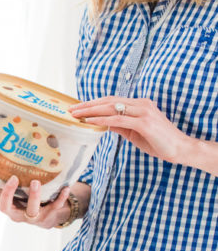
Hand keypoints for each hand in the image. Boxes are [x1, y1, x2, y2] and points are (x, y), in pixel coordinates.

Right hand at [0, 176, 87, 226]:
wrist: (45, 216)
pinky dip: (60, 198)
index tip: (7, 178)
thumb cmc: (27, 200)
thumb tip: (7, 159)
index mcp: (9, 208)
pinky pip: (54, 207)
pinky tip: (65, 188)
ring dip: (33, 196)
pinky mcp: (47, 216)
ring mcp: (32, 217)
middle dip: (9, 193)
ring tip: (36, 182)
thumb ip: (12, 183)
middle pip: (7, 208)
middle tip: (15, 178)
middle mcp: (17, 215)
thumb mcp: (17, 194)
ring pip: (31, 209)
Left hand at [70, 96, 197, 165]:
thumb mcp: (135, 132)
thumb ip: (120, 126)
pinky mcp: (144, 122)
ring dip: (91, 111)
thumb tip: (102, 123)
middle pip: (108, 101)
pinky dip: (102, 120)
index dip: (94, 103)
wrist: (180, 149)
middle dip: (88, 105)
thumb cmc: (159, 142)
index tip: (78, 108)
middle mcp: (141, 104)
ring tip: (76, 115)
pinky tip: (90, 122)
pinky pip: (118, 119)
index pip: (112, 101)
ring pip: (111, 107)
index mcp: (139, 104)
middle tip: (70, 109)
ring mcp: (143, 112)